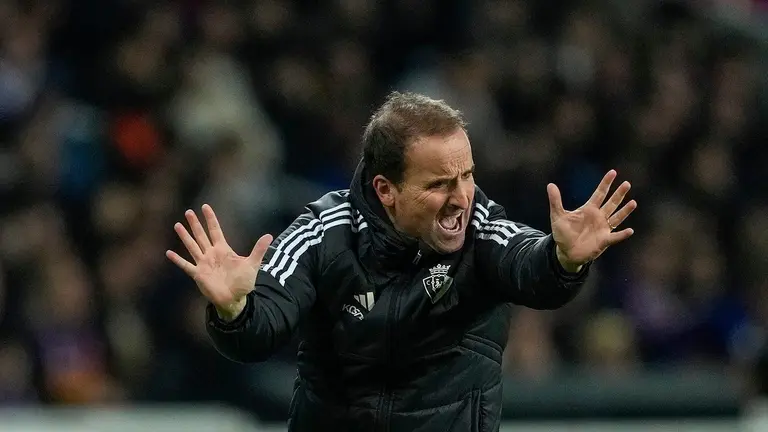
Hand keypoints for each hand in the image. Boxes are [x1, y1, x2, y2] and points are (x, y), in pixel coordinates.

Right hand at [165, 204, 272, 320]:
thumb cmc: (243, 282)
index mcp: (223, 250)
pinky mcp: (198, 274)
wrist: (235, 299)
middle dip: (195, 224)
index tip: (205, 207)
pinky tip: (169, 253)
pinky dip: (178, 260)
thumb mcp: (252, 264)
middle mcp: (212, 254)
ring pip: (192, 247)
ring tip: (177, 225)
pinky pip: (186, 265)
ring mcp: (204, 264)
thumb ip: (258, 250)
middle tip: (188, 211)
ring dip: (185, 236)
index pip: (215, 230)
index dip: (211, 219)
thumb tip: (269, 235)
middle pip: (201, 236)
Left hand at [547, 170, 636, 271]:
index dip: (605, 183)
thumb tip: (550, 185)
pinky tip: (630, 230)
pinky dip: (622, 234)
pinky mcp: (604, 241)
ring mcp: (602, 229)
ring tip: (633, 203)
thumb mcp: (557, 216)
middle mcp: (598, 217)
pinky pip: (615, 237)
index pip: (599, 193)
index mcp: (588, 209)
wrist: (566, 252)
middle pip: (611, 203)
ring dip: (625, 211)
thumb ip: (555, 201)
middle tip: (627, 183)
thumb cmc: (563, 233)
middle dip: (618, 194)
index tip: (613, 172)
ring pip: (616, 217)